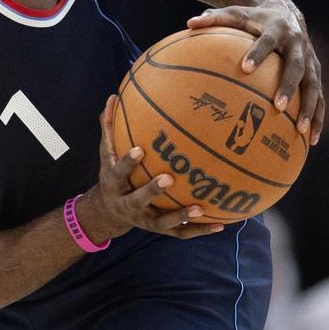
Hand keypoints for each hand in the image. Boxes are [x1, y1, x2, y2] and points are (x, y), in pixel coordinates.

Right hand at [76, 97, 224, 242]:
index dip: (127, 162)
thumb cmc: (114, 174)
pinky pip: (180, 233)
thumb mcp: (107, 154)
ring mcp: (143, 219)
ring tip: (201, 208)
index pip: (118, 171)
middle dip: (152, 190)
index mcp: (114, 183)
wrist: (108, 212)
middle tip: (169, 177)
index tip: (140, 149)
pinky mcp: (159, 230)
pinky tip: (221, 225)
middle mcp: (127, 203)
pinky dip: (199, 230)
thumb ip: (110, 128)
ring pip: (162, 221)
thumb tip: (112, 96)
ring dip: (180, 216)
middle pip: (138, 199)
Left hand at [187, 4, 323, 144]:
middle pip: (297, 67)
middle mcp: (298, 45)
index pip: (267, 42)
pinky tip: (310, 140)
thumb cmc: (253, 19)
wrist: (285, 14)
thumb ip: (213, 18)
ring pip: (313, 86)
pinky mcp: (315, 74)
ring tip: (300, 131)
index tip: (245, 68)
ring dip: (309, 108)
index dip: (258, 54)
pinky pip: (319, 97)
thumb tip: (189, 23)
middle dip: (288, 86)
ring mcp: (310, 61)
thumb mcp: (234, 14)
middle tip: (276, 106)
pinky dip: (317, 116)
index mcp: (277, 30)